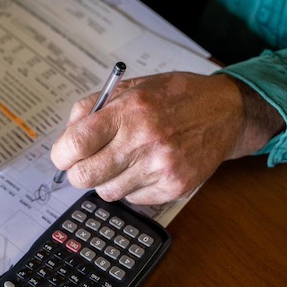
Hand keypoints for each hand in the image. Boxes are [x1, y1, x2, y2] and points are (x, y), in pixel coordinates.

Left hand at [50, 72, 283, 204]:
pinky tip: (146, 167)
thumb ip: (92, 109)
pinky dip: (132, 187)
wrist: (225, 112)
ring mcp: (161, 167)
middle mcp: (144, 140)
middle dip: (79, 172)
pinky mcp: (174, 187)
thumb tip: (66, 139)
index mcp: (129, 110)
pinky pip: (133, 199)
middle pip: (85, 177)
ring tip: (123, 161)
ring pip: (107, 192)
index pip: (75, 144)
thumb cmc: (176, 97)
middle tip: (86, 164)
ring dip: (108, 180)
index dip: (61, 154)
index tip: (64, 155)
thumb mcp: (131, 87)